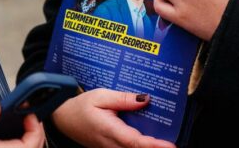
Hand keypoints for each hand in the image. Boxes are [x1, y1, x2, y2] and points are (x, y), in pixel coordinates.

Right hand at [52, 89, 175, 147]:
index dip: (154, 146)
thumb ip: (124, 98)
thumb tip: (146, 99)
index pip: (135, 142)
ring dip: (149, 147)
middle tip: (176, 144)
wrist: (62, 118)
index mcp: (109, 130)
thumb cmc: (80, 106)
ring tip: (169, 142)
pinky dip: (142, 146)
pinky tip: (153, 141)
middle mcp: (111, 145)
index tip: (171, 146)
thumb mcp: (100, 96)